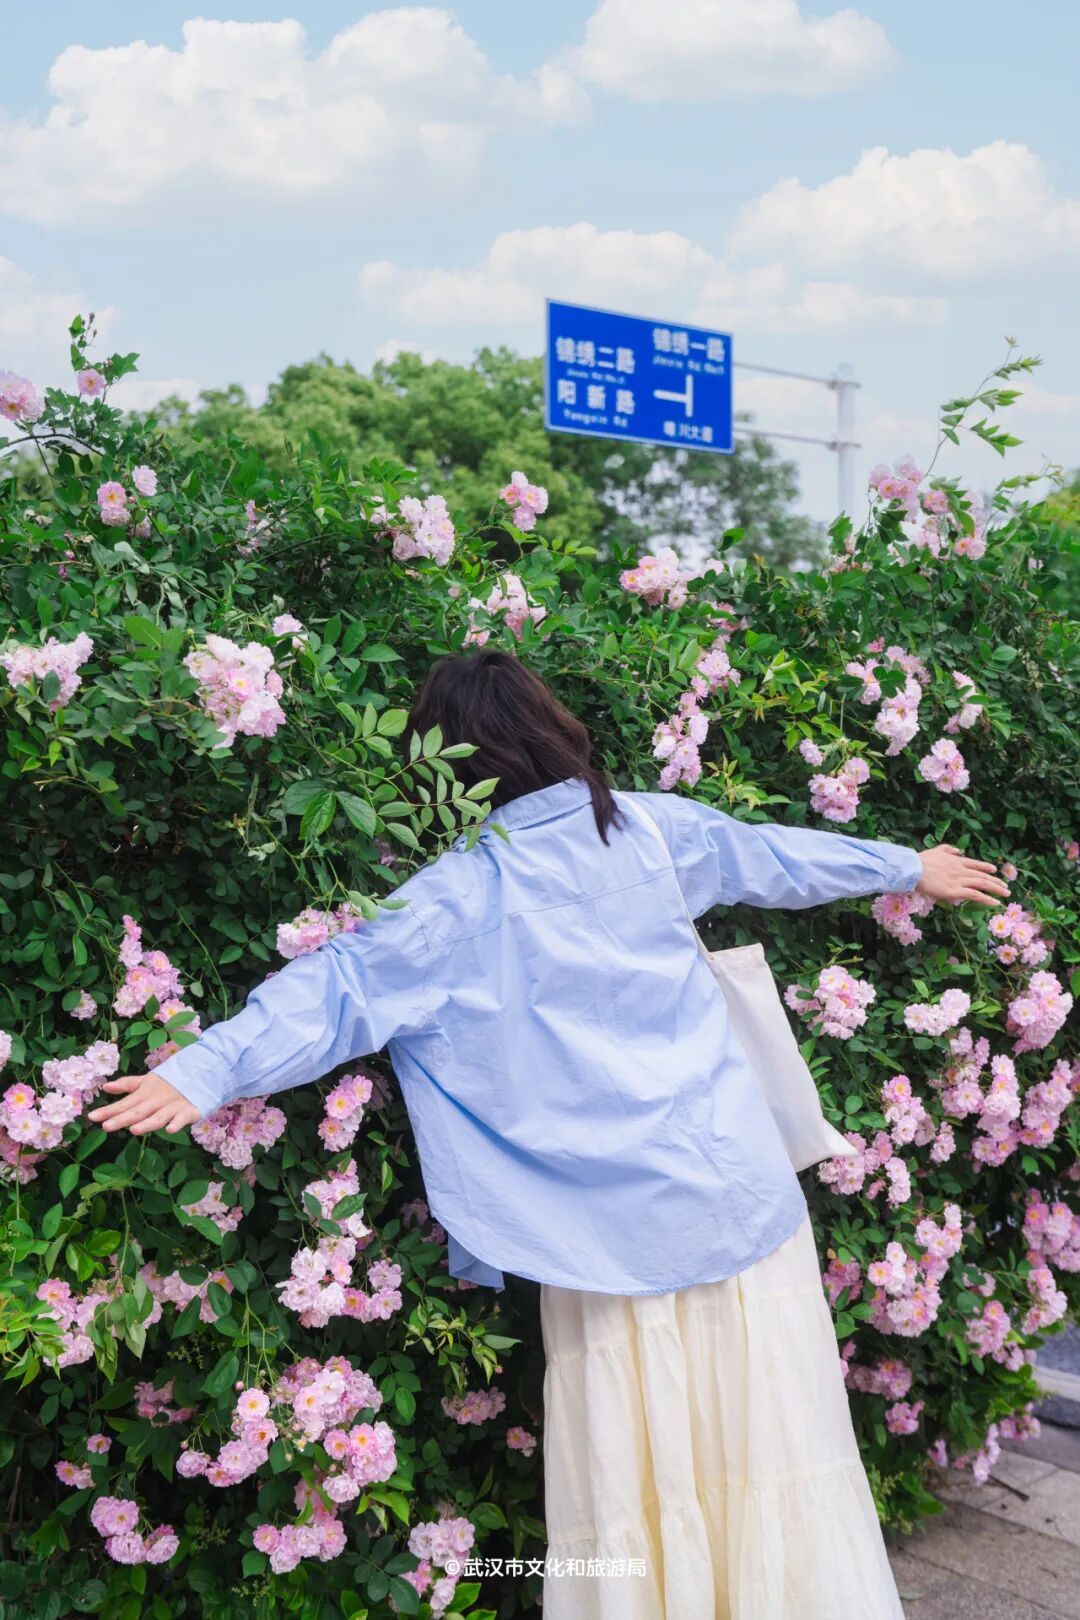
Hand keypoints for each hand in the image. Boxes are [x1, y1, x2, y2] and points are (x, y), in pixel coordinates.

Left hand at [87, 1074, 201, 1135]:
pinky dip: (177, 1123)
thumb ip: (127, 1085)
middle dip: (122, 1119)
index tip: (92, 1117)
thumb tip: (106, 1087)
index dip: (109, 1110)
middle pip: (138, 1111)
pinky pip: (183, 1118)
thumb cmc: (170, 1082)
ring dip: (147, 1123)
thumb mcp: (148, 1081)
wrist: (202, 1073)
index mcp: (146, 1093)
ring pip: (158, 1117)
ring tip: (133, 1130)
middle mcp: (157, 1100)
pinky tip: (169, 1130)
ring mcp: (173, 1106)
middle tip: (106, 1126)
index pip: (124, 1103)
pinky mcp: (189, 1111)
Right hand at [915, 845, 1010, 907]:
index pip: (975, 864)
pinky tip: (995, 903)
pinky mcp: (956, 892)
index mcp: (957, 861)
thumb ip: (949, 849)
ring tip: (1006, 894)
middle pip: (983, 875)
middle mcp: (961, 870)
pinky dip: (987, 899)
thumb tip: (959, 850)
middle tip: (1005, 886)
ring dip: (996, 889)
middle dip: (996, 881)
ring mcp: (960, 881)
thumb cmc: (921, 861)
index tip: (994, 870)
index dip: (986, 867)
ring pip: (983, 885)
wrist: (914, 869)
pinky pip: (975, 895)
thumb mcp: (937, 850)